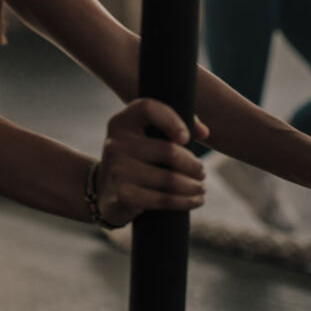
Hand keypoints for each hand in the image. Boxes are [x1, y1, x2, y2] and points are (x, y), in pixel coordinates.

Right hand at [95, 98, 208, 226]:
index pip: (148, 109)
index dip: (172, 120)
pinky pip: (162, 199)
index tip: (186, 138)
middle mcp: (116, 143)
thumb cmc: (137, 158)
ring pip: (169, 179)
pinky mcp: (123, 195)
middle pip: (168, 151)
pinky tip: (195, 200)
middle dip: (193, 164)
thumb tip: (204, 132)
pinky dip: (184, 201)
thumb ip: (175, 125)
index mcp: (123, 122)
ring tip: (200, 187)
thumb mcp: (147, 136)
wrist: (105, 191)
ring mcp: (117, 170)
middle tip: (201, 172)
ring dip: (193, 186)